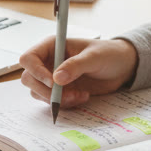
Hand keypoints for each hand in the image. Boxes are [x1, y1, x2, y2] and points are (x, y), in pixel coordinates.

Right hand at [18, 37, 138, 109]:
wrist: (122, 67)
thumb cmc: (109, 54)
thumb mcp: (94, 57)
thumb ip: (76, 66)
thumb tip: (56, 78)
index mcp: (52, 46)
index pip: (28, 58)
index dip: (35, 71)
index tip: (52, 83)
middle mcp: (48, 62)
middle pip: (29, 79)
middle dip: (46, 91)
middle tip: (66, 95)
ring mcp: (52, 78)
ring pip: (38, 93)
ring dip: (57, 99)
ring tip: (80, 95)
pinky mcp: (60, 91)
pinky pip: (51, 102)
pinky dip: (65, 104)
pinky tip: (82, 97)